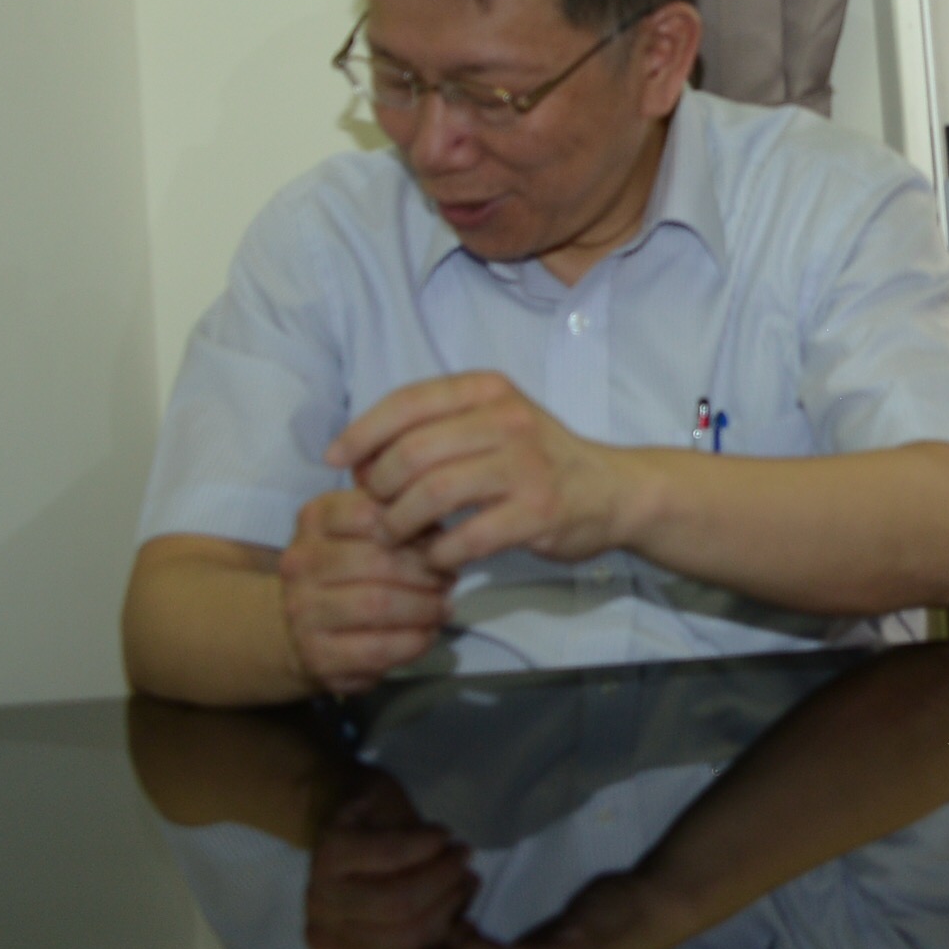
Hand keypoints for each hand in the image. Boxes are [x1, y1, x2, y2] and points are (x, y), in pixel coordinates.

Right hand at [280, 487, 453, 693]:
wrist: (306, 627)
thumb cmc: (353, 568)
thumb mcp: (370, 530)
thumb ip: (401, 519)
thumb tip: (443, 533)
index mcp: (315, 520)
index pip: (368, 514)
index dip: (413, 530)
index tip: (439, 544)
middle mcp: (300, 563)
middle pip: (377, 562)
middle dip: (425, 573)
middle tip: (448, 580)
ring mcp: (302, 611)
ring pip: (377, 605)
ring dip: (423, 608)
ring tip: (442, 607)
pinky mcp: (316, 654)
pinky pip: (375, 648)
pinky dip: (412, 642)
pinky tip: (426, 635)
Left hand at [304, 774, 474, 948]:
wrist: (358, 818)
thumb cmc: (393, 877)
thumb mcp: (418, 919)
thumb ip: (435, 942)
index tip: (470, 920)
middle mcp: (324, 940)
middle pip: (403, 937)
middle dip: (448, 904)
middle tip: (470, 877)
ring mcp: (319, 897)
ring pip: (396, 899)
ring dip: (442, 873)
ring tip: (462, 854)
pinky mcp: (328, 852)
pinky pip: (388, 854)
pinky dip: (424, 843)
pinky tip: (442, 834)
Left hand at [332, 372, 640, 574]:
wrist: (612, 491)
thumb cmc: (536, 459)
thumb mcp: (491, 422)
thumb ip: (433, 429)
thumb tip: (358, 457)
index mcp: (489, 391)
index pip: (408, 402)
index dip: (362, 432)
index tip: (336, 461)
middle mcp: (508, 420)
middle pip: (412, 452)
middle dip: (379, 487)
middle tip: (377, 509)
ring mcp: (526, 466)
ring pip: (432, 494)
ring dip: (401, 523)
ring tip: (399, 536)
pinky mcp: (537, 513)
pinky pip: (464, 538)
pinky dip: (438, 553)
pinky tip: (438, 557)